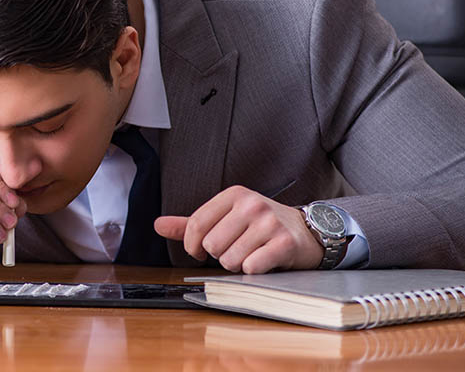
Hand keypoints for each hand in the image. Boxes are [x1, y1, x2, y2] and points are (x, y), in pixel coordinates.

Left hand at [154, 185, 322, 273]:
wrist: (306, 232)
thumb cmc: (261, 226)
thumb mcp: (227, 218)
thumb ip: (192, 223)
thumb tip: (157, 225)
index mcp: (234, 194)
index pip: (196, 224)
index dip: (192, 245)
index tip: (199, 251)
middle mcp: (252, 204)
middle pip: (212, 244)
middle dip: (220, 255)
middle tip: (236, 250)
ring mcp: (269, 223)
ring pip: (230, 259)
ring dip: (237, 264)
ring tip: (251, 254)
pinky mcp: (284, 243)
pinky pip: (251, 267)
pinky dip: (253, 270)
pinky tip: (263, 261)